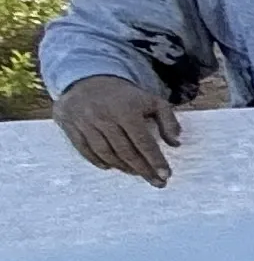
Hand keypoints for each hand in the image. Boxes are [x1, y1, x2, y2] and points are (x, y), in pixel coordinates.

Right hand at [52, 74, 178, 186]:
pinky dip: (97, 161)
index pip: (143, 141)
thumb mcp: (151, 100)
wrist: (88, 78)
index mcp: (126, 110)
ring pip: (105, 153)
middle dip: (143, 169)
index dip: (155, 160)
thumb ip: (168, 120)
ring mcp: (85, 122)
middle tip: (156, 182)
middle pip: (125, 151)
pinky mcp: (71, 125)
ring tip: (136, 173)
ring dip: (122, 167)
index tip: (166, 175)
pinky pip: (84, 149)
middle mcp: (104, 117)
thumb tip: (175, 143)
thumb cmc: (125, 95)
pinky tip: (111, 167)